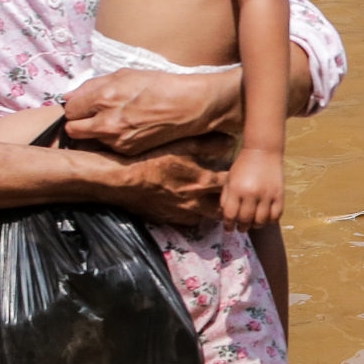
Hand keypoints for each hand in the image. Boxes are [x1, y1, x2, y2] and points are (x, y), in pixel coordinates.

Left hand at [64, 67, 235, 152]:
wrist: (188, 107)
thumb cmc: (158, 86)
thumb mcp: (124, 75)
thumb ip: (92, 86)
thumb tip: (68, 96)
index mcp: (104, 98)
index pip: (69, 110)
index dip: (76, 106)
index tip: (84, 105)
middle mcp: (106, 122)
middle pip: (72, 130)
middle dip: (78, 123)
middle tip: (92, 117)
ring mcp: (117, 140)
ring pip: (89, 140)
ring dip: (95, 133)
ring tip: (115, 122)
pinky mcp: (127, 152)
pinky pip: (107, 148)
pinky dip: (112, 140)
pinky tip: (127, 130)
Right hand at [99, 135, 235, 225]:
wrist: (121, 179)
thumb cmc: (151, 157)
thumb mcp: (182, 144)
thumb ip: (209, 144)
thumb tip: (232, 141)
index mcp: (203, 181)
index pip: (231, 185)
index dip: (239, 180)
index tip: (242, 176)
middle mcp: (196, 201)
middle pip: (223, 208)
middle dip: (230, 203)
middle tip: (233, 196)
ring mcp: (181, 213)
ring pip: (206, 218)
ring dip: (211, 210)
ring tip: (213, 201)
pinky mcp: (167, 219)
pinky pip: (187, 222)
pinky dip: (193, 215)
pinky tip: (191, 207)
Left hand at [220, 144, 282, 229]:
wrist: (263, 151)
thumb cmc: (242, 166)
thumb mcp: (229, 179)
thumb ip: (226, 198)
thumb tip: (226, 217)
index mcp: (236, 189)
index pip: (230, 215)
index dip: (228, 225)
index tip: (229, 228)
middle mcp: (251, 194)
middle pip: (246, 220)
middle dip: (241, 227)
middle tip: (241, 228)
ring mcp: (267, 195)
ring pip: (261, 221)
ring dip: (256, 225)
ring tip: (253, 223)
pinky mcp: (279, 195)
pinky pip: (276, 216)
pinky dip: (270, 221)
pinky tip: (265, 218)